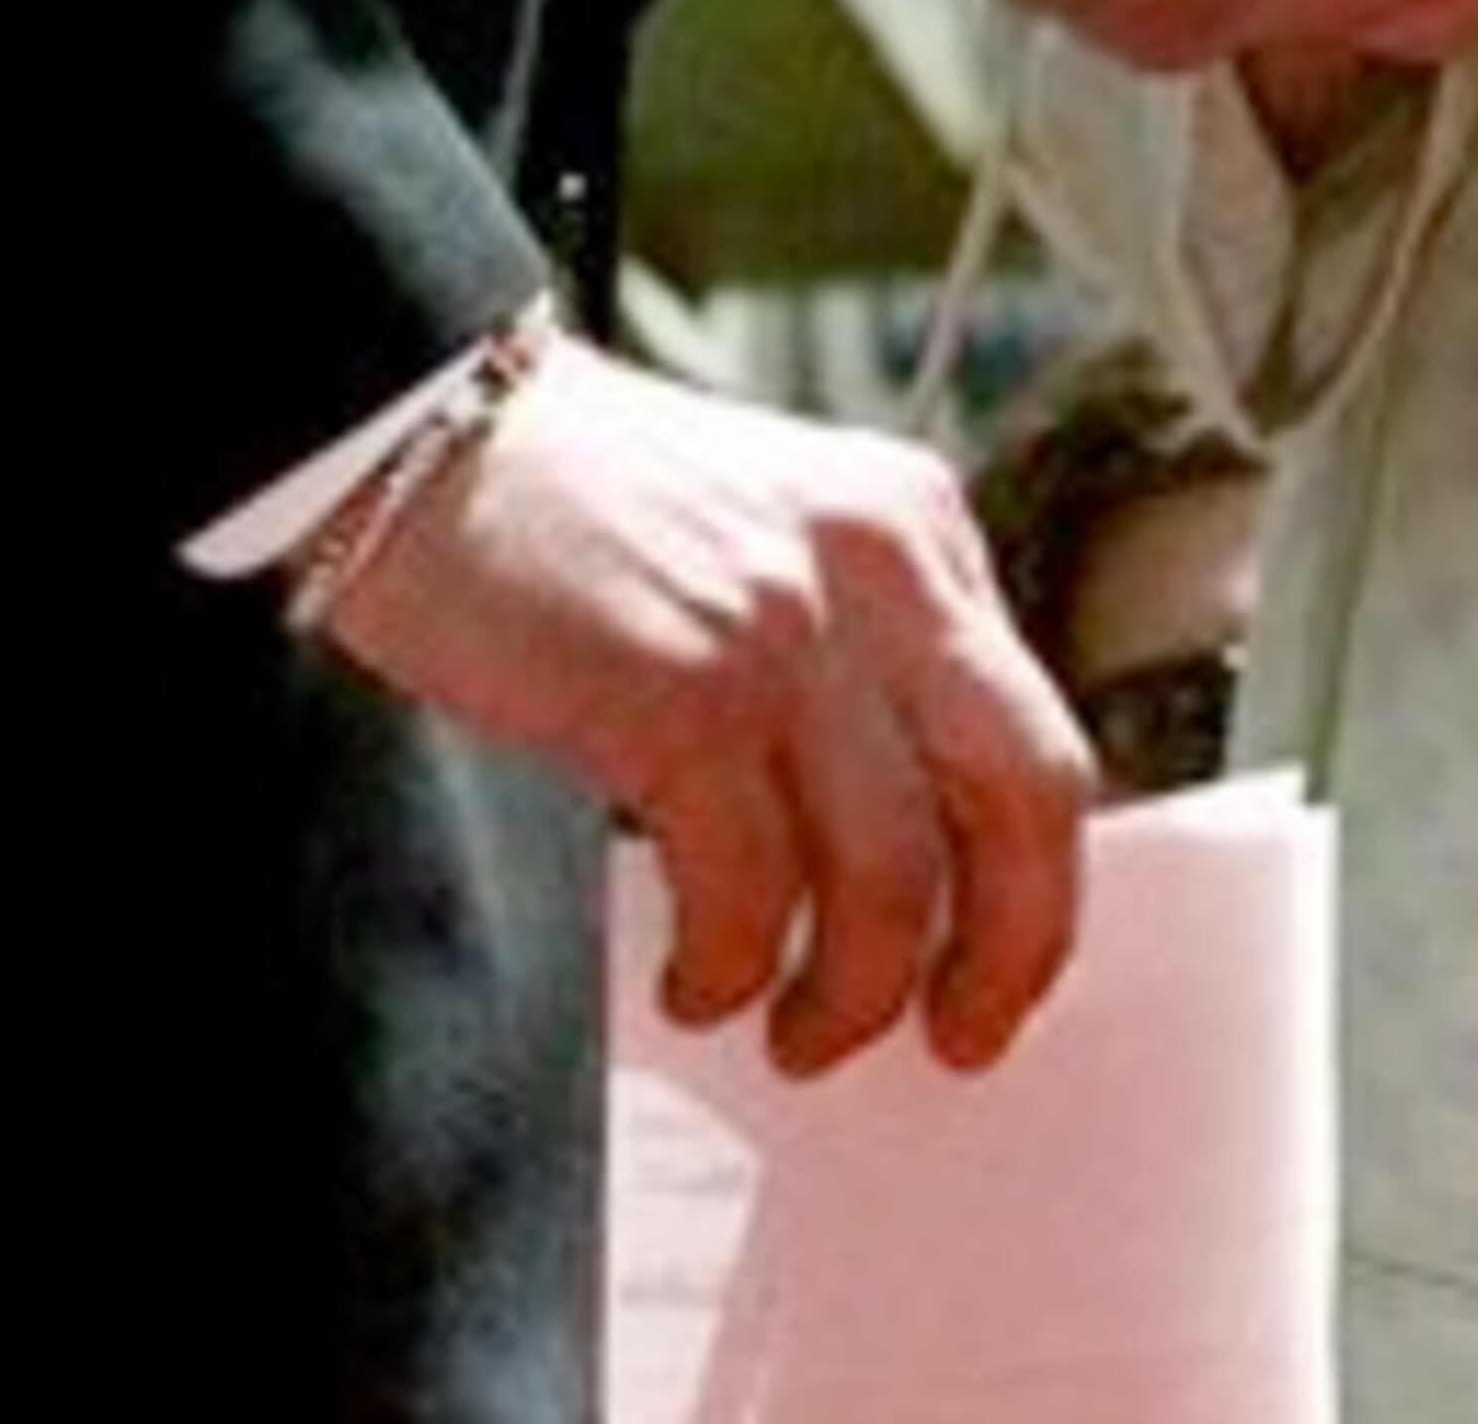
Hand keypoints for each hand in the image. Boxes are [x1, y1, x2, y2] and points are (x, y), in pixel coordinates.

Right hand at [315, 338, 1087, 1076]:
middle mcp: (882, 562)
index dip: (1038, 890)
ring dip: (851, 995)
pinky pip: (750, 892)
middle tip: (954, 1038)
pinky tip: (692, 979)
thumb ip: (865, 664)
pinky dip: (728, 968)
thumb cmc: (592, 515)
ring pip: (893, 875)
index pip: (1041, 738)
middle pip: (1023, 799)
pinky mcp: (683, 688)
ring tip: (794, 1030)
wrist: (435, 440)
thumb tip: (926, 858)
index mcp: (918, 527)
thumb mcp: (783, 549)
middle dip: (1008, 954)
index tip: (1001, 975)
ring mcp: (788, 623)